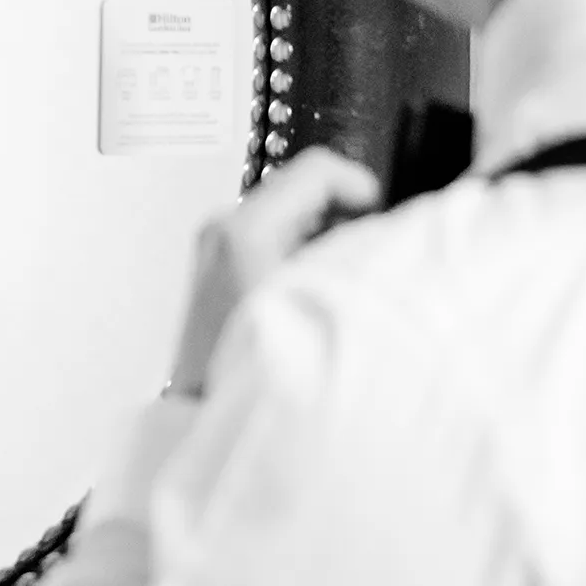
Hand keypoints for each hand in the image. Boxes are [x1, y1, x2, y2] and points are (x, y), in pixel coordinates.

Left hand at [166, 147, 380, 396]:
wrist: (205, 414)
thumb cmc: (252, 370)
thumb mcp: (322, 304)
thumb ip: (355, 256)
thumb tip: (380, 231)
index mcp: (243, 228)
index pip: (315, 171)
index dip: (359, 187)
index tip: (380, 210)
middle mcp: (222, 229)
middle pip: (301, 192)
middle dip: (343, 217)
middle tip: (370, 252)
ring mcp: (213, 248)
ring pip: (288, 217)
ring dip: (323, 238)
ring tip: (343, 280)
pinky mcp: (213, 269)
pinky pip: (269, 240)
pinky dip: (299, 254)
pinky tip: (313, 295)